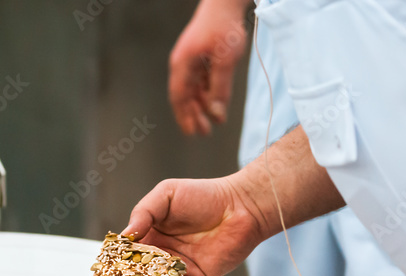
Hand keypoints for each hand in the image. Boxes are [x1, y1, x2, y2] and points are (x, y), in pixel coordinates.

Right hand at [123, 128, 346, 275]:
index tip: (106, 263)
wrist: (241, 206)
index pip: (127, 250)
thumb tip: (125, 236)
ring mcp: (178, 269)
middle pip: (138, 272)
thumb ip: (143, 212)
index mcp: (151, 235)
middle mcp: (161, 254)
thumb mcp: (166, 195)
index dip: (116, 257)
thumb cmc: (204, 195)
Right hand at [169, 0, 248, 134]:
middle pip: (184, 96)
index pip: (180, 96)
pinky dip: (208, 93)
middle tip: (204, 133)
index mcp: (183, 64)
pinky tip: (216, 103)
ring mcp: (191, 60)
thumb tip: (217, 113)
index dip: (185, 116)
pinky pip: (201, 81)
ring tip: (213, 122)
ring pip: (194, 90)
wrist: (225, 2)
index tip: (192, 132)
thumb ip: (220, 87)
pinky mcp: (201, 58)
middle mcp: (183, 64)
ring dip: (202, 106)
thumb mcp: (225, 60)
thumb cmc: (224, 27)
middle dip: (193, 115)